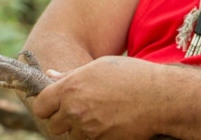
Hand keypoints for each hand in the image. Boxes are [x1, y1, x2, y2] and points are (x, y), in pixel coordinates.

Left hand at [32, 55, 162, 138]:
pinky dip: (96, 135)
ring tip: (100, 114)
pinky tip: (110, 122)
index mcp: (71, 88)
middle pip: (53, 125)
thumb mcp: (99, 67)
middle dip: (64, 119)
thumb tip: (50, 75)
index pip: (40, 106)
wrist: (160, 97)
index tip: (57, 104)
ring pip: (72, 136)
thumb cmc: (131, 76)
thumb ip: (70, 75)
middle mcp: (75, 110)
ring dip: (80, 129)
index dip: (47, 105)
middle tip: (81, 110)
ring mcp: (88, 128)